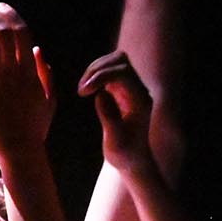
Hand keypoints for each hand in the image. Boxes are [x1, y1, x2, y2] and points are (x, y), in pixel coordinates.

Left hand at [0, 3, 53, 164]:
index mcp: (31, 70)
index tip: (1, 6)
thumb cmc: (33, 128)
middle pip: (2, 31)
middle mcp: (14, 70)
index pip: (22, 32)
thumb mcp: (48, 99)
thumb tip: (39, 50)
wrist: (17, 148)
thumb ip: (45, 74)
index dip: (10, 15)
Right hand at [77, 49, 155, 170]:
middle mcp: (138, 90)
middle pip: (120, 60)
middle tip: (81, 90)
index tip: (83, 92)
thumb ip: (109, 118)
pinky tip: (86, 90)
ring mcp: (131, 88)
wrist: (132, 160)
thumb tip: (100, 95)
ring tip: (82, 89)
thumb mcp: (115, 142)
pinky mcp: (122, 89)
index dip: (100, 76)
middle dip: (97, 69)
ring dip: (95, 69)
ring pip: (114, 61)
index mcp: (140, 100)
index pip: (123, 73)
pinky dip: (95, 75)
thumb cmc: (124, 154)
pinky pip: (109, 70)